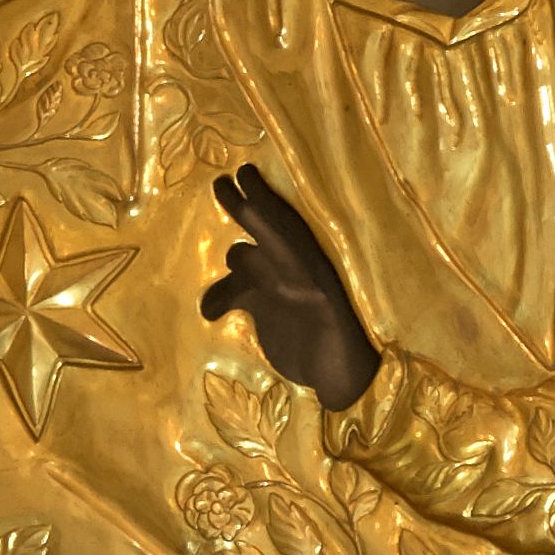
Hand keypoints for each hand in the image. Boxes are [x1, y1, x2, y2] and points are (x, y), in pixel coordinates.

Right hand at [201, 165, 379, 409]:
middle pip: (263, 231)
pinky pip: (236, 292)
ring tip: (212, 256)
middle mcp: (291, 271)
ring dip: (232, 260)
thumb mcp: (335, 327)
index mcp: (311, 267)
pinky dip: (219, 298)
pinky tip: (209, 313)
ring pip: (244, 262)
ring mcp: (276, 288)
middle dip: (243, 206)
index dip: (263, 201)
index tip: (244, 175)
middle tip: (221, 182)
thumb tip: (299, 290)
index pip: (283, 227)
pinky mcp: (264, 308)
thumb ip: (317, 307)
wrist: (337, 380)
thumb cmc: (344, 354)